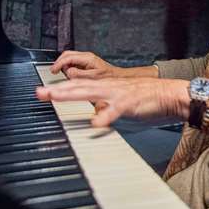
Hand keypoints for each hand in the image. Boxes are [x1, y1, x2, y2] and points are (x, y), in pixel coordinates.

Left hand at [35, 77, 190, 126]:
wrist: (170, 94)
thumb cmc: (148, 100)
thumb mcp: (122, 104)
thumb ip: (107, 109)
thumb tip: (95, 117)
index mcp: (107, 88)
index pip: (80, 87)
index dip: (61, 89)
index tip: (43, 92)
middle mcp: (109, 87)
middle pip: (79, 87)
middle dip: (57, 90)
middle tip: (39, 93)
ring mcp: (119, 94)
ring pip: (91, 92)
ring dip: (72, 94)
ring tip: (55, 97)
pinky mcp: (131, 103)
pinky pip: (116, 110)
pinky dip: (105, 115)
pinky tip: (95, 122)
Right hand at [51, 51, 123, 78]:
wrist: (117, 78)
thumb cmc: (108, 78)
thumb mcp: (94, 77)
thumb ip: (80, 74)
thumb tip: (68, 72)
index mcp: (87, 58)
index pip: (68, 57)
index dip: (58, 64)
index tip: (53, 71)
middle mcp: (86, 56)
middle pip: (67, 54)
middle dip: (59, 62)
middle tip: (54, 71)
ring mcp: (86, 59)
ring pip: (70, 58)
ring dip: (64, 65)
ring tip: (62, 74)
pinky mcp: (87, 63)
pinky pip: (74, 62)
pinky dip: (69, 67)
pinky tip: (70, 75)